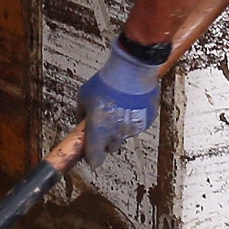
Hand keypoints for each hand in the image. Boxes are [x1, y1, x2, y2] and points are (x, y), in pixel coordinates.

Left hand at [77, 40, 165, 162]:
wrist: (131, 70)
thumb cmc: (105, 82)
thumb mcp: (83, 97)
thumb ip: (81, 114)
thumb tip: (81, 123)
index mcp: (98, 131)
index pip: (94, 158)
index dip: (92, 157)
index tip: (91, 155)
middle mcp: (116, 133)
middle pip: (111, 147)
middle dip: (107, 139)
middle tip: (104, 123)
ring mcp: (134, 128)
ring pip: (125, 134)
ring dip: (121, 125)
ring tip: (119, 105)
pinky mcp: (147, 120)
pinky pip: (138, 124)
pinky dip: (134, 117)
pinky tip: (131, 102)